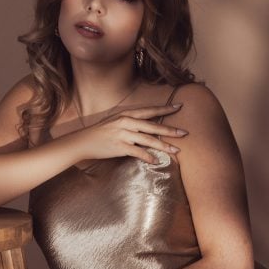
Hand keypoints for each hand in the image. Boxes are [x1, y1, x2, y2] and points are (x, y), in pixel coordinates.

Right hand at [68, 103, 187, 164]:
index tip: (180, 107)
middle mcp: (127, 122)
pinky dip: (148, 157)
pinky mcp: (120, 147)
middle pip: (153, 126)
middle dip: (170, 130)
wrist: (84, 141)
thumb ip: (132, 122)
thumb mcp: (117, 121)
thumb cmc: (102, 132)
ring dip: (164, 146)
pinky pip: (138, 152)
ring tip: (176, 150)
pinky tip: (157, 161)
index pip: (150, 110)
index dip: (165, 109)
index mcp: (127, 114)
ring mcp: (123, 134)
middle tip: (185, 133)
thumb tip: (148, 125)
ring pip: (148, 140)